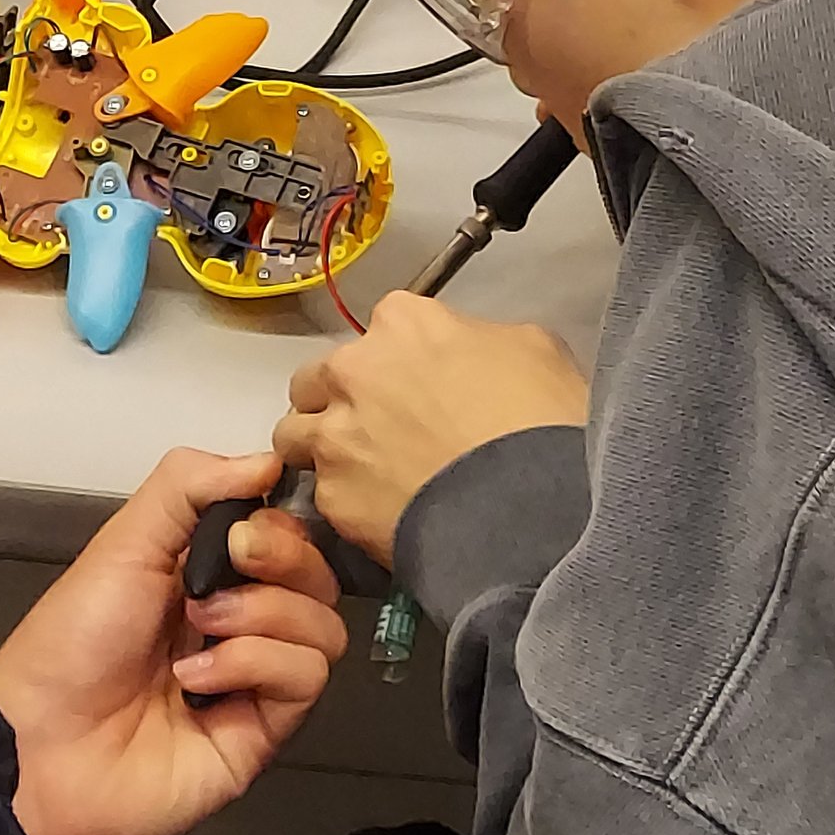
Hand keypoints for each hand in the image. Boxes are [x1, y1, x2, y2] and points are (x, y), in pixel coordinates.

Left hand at [0, 448, 345, 834]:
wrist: (41, 745)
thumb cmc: (72, 641)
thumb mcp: (125, 543)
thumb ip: (189, 485)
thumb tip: (269, 460)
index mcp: (209, 575)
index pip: (289, 536)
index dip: (280, 526)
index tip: (244, 529)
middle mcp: (242, 624)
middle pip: (319, 579)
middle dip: (283, 563)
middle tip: (216, 580)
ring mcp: (255, 681)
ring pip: (323, 628)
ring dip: (263, 616)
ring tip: (198, 630)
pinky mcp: (263, 733)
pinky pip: (305, 680)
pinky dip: (253, 665)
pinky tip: (197, 679)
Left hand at [274, 292, 587, 565]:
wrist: (527, 507)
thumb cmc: (538, 427)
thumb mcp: (535, 350)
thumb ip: (486, 339)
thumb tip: (479, 354)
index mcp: (404, 323)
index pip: (384, 325)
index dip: (401, 356)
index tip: (418, 378)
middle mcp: (354, 371)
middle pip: (319, 377)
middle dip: (340, 398)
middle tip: (379, 425)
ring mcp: (336, 435)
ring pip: (296, 433)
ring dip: (321, 447)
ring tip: (361, 472)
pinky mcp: (332, 496)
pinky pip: (320, 494)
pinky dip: (342, 502)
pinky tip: (378, 512)